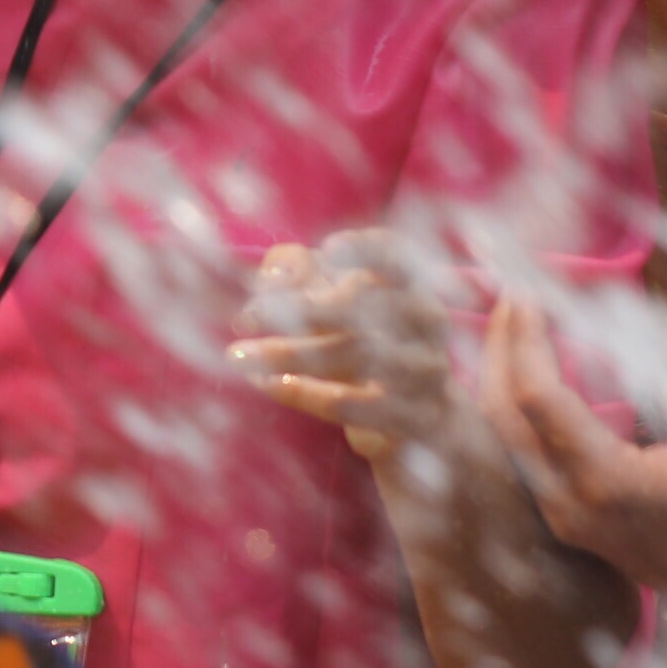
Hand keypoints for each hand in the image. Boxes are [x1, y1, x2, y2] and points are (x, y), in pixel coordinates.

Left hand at [233, 230, 463, 465]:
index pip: (398, 255)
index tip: (328, 249)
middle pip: (365, 305)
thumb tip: (272, 275)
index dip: (367, 248)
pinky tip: (267, 383)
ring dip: (291, 354)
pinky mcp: (412, 417)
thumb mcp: (340, 306)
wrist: (426, 419)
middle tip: (247, 317)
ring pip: (353, 355)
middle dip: (301, 309)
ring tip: (239, 356)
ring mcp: (426, 372)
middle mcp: (427, 324)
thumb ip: (303, 275)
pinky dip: (304, 393)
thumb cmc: (370, 344)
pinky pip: (352, 402)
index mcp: (413, 286)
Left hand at [481, 292, 666, 628]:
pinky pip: (521, 453)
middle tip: (511, 294)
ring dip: (502, 373)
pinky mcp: (565, 521)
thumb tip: (649, 322)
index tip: (528, 291)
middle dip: (500, 346)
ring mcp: (562, 517)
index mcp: (608, 481)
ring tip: (517, 321)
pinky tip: (533, 368)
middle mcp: (570, 503)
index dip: (526, 337)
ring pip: (505, 435)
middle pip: (504, 413)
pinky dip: (517, 404)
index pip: (538, 397)